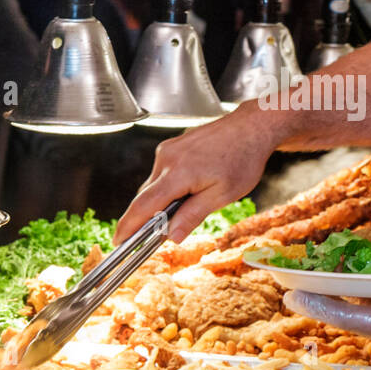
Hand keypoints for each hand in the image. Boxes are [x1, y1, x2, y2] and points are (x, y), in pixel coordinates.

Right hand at [116, 104, 283, 243]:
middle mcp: (167, 158)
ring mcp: (168, 149)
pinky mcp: (172, 145)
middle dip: (145, 218)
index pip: (143, 206)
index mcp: (178, 173)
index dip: (128, 226)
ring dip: (161, 201)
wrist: (251, 127)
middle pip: (145, 196)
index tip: (119, 242)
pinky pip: (161, 172)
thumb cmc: (243, 158)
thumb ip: (193, 215)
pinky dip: (167, 186)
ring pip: (154, 185)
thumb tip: (171, 235)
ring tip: (185, 207)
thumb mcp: (223, 195)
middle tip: (153, 237)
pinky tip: (187, 190)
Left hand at [284, 282, 370, 369]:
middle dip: (320, 297)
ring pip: (363, 308)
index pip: (346, 318)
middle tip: (293, 280)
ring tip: (319, 272)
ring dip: (341, 292)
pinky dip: (367, 290)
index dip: (316, 305)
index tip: (289, 295)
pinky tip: (363, 274)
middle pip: (348, 313)